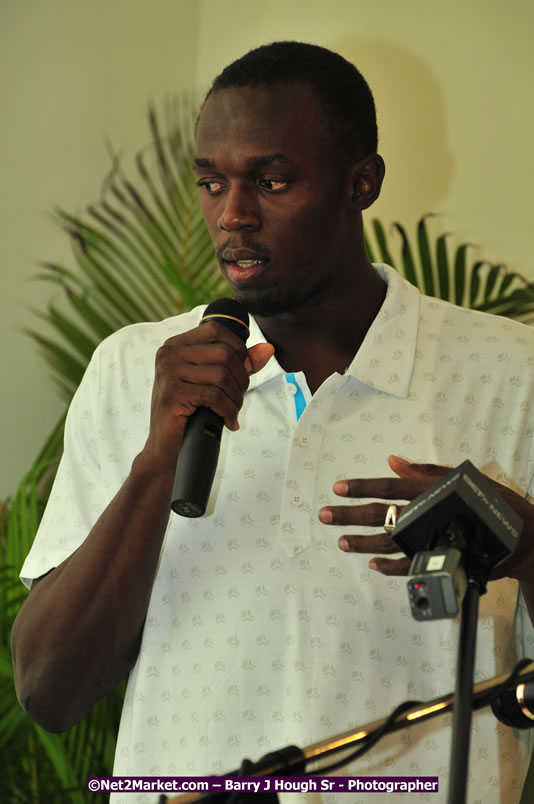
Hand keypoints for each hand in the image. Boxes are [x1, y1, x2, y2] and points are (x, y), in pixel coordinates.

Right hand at [145, 321, 273, 468]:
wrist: (166, 448)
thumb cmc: (190, 413)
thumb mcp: (215, 382)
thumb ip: (240, 363)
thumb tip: (268, 349)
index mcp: (176, 345)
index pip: (216, 330)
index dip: (238, 349)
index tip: (243, 372)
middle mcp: (168, 354)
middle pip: (224, 353)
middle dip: (241, 378)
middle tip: (237, 398)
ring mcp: (168, 373)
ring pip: (222, 375)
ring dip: (235, 398)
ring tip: (232, 411)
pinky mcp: (172, 394)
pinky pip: (215, 396)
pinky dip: (228, 410)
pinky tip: (228, 421)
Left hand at [319, 456, 533, 581]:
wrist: (526, 537)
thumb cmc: (494, 503)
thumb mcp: (461, 478)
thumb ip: (424, 471)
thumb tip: (393, 462)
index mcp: (432, 490)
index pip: (390, 486)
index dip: (362, 486)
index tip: (339, 487)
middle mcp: (429, 514)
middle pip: (382, 514)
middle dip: (349, 514)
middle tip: (325, 514)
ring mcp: (432, 539)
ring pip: (388, 543)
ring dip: (361, 542)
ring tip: (341, 541)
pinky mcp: (440, 560)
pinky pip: (407, 567)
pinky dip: (388, 566)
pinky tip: (372, 564)